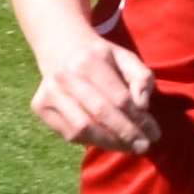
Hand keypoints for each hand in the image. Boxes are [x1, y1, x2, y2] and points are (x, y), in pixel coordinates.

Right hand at [28, 39, 159, 156]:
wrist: (61, 46)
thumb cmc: (100, 57)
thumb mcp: (125, 57)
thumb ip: (141, 77)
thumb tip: (143, 106)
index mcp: (89, 60)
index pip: (119, 97)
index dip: (139, 119)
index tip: (154, 133)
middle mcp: (65, 76)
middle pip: (100, 114)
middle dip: (126, 134)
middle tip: (144, 146)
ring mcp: (49, 92)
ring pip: (82, 129)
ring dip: (109, 143)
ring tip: (128, 147)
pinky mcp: (40, 106)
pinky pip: (69, 134)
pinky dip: (90, 142)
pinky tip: (107, 141)